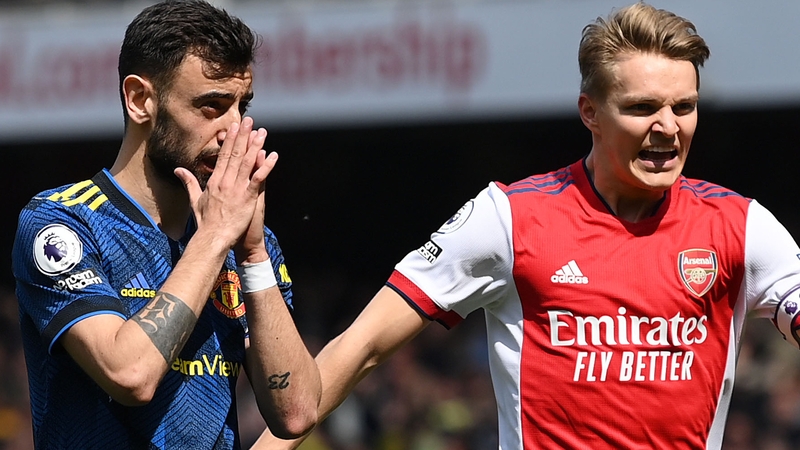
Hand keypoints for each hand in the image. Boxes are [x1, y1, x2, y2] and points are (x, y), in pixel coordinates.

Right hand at [174, 117, 275, 248]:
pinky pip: (258, 178)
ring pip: (247, 162)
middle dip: (242, 136)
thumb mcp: (194, 200)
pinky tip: (272, 155)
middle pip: (235, 154)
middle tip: (249, 121)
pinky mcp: (248, 197)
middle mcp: (225, 181)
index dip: (230, 140)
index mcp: (215, 181)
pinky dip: (266, 166)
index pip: (223, 156)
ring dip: (255, 146)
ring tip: (261, 132)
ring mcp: (237, 189)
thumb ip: (188, 183)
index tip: (234, 127)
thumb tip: (178, 170)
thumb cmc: (205, 222)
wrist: (212, 238)